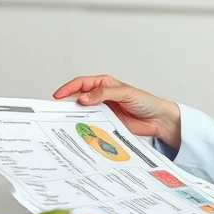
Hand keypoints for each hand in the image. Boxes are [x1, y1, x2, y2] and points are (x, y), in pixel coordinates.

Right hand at [53, 75, 182, 149]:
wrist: (157, 119)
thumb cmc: (145, 101)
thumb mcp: (124, 93)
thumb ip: (103, 94)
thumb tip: (84, 98)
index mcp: (104, 84)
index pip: (81, 83)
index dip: (68, 89)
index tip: (58, 96)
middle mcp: (101, 96)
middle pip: (79, 98)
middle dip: (67, 103)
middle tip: (56, 111)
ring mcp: (103, 110)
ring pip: (84, 112)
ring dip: (75, 116)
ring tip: (65, 121)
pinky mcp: (106, 123)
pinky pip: (92, 124)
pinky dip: (85, 126)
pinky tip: (80, 130)